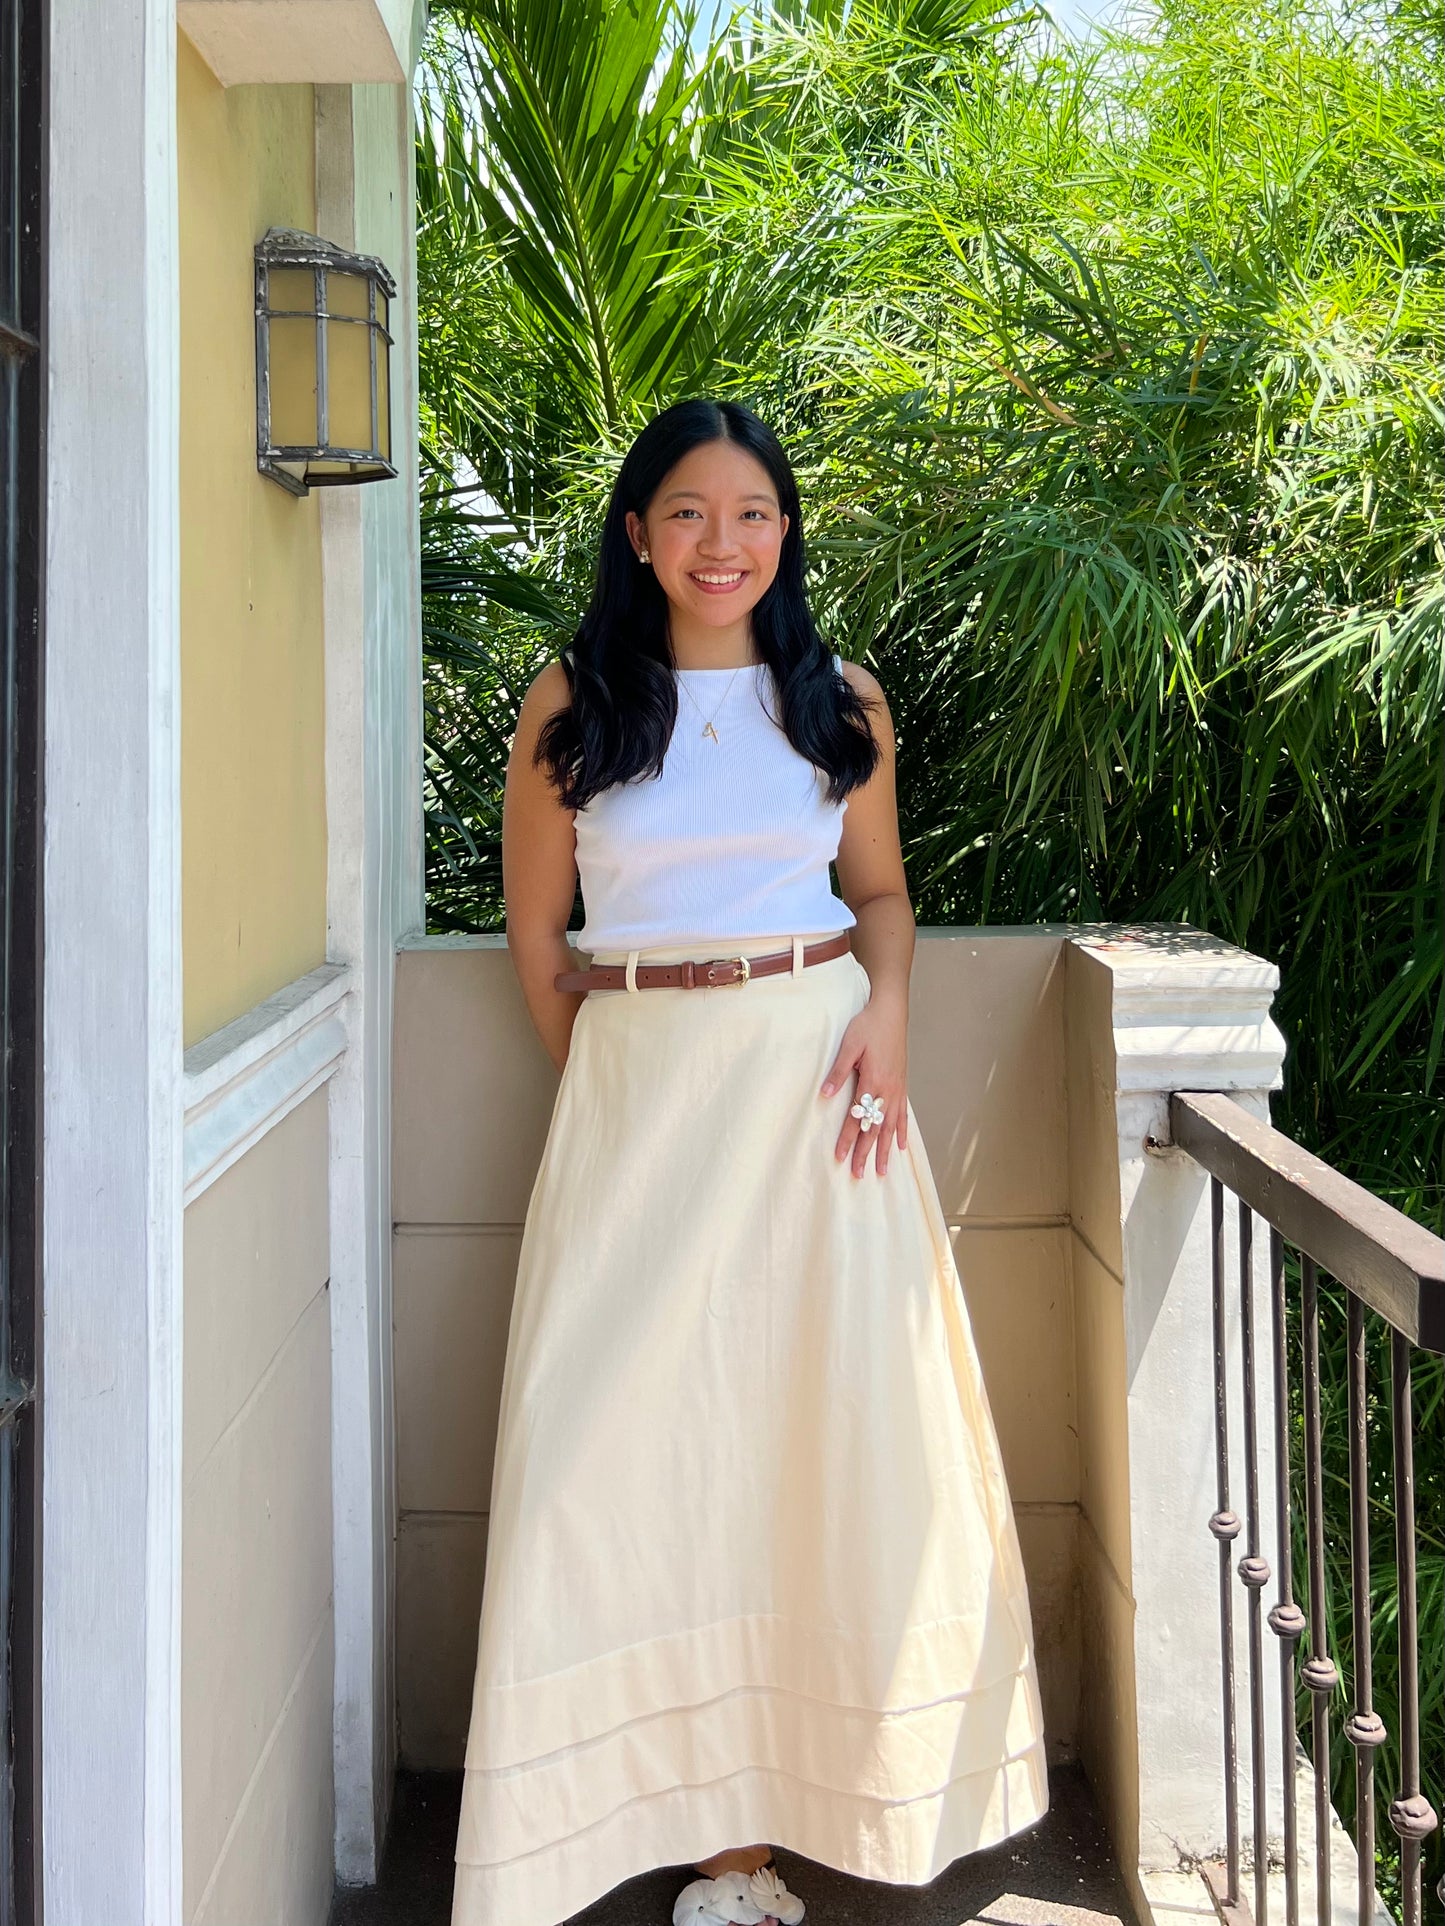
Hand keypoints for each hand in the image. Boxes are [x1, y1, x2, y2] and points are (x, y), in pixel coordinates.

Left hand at [819, 988, 908, 1177]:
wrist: (890, 1012)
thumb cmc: (867, 1026)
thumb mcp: (848, 1045)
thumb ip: (838, 1072)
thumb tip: (825, 1095)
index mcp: (872, 1081)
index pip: (857, 1117)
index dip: (847, 1138)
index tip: (840, 1157)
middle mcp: (888, 1090)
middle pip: (875, 1129)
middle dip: (866, 1153)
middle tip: (858, 1174)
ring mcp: (897, 1089)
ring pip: (891, 1127)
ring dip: (886, 1150)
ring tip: (883, 1171)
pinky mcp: (902, 1085)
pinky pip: (903, 1115)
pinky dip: (902, 1132)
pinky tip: (902, 1146)